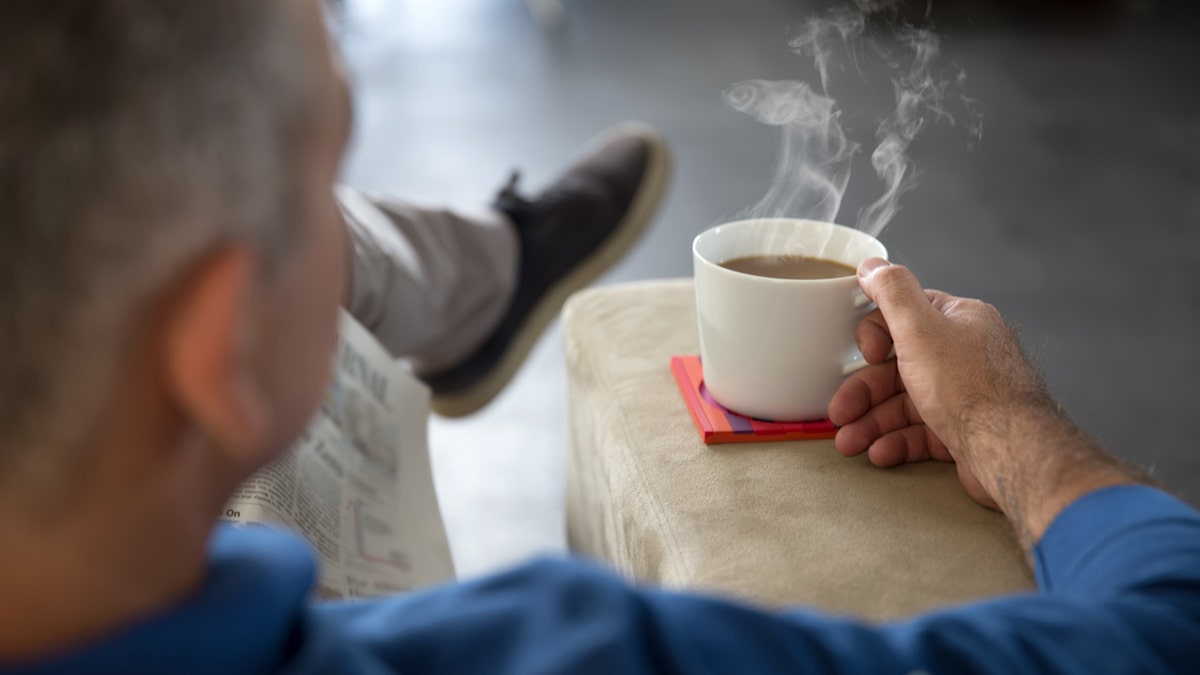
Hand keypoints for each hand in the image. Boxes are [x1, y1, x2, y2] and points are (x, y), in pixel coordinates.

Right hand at [827, 259, 1047, 507]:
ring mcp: (964, 395)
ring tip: (850, 443)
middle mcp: (963, 355)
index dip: (875, 338)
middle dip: (863, 394)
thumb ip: (892, 292)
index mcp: (958, 322)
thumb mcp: (920, 329)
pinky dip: (896, 441)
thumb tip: (872, 266)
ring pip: (905, 404)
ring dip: (872, 423)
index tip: (866, 356)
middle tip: (840, 413)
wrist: (1010, 451)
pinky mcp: (964, 431)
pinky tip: (879, 453)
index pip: (904, 318)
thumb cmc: (972, 388)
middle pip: (898, 368)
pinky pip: (921, 432)